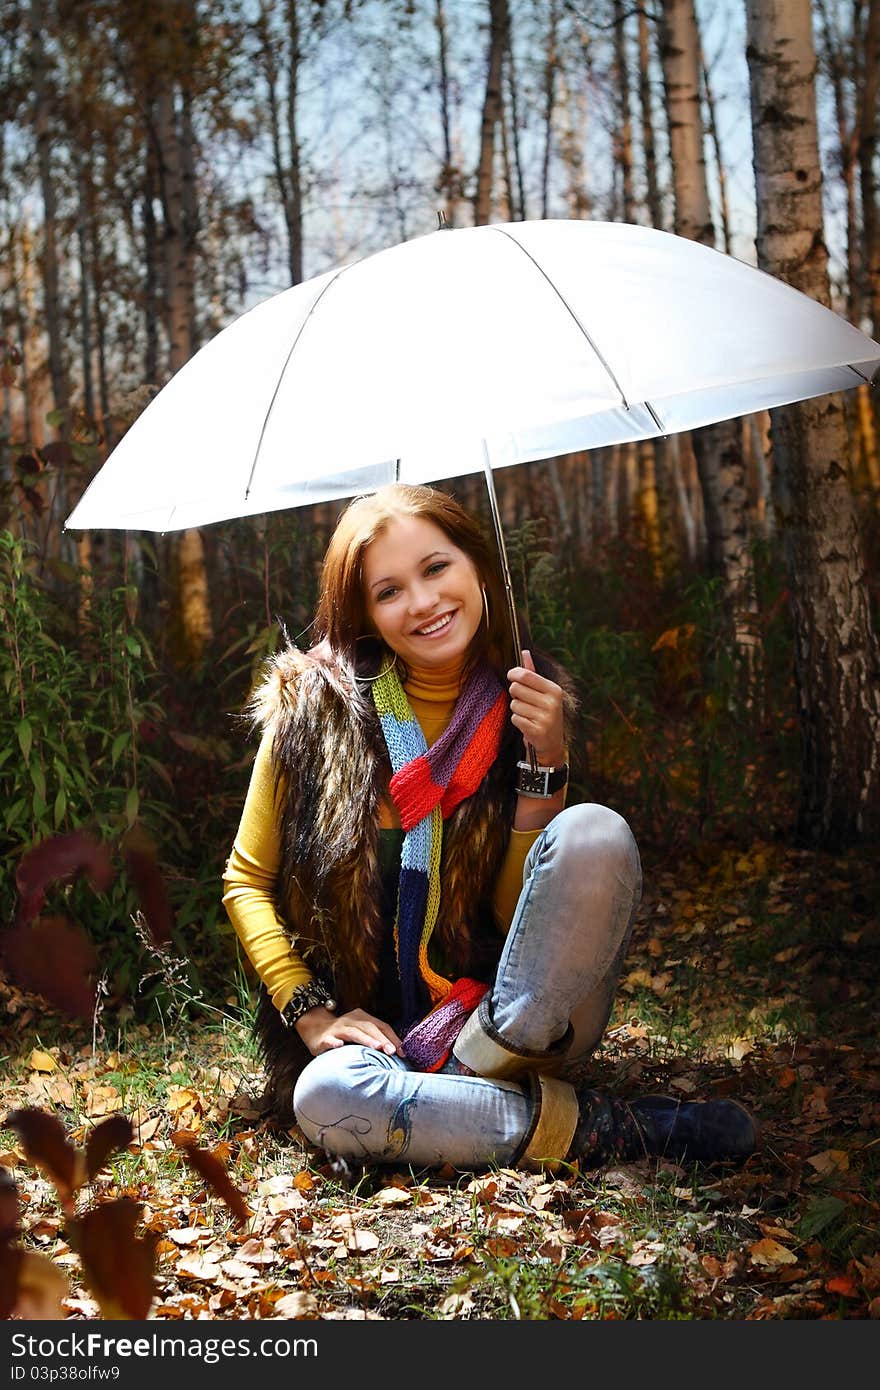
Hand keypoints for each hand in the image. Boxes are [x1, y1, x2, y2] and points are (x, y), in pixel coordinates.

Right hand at [295, 1005, 403, 1057]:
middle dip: (382, 1039)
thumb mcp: (360, 1032)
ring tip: (376, 1047)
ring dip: (366, 1039)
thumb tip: (397, 1052)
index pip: (381, 1026)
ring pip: (353, 1032)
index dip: (392, 1038)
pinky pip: (330, 1040)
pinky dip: (335, 1042)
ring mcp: (338, 1028)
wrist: (314, 1028)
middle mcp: (351, 1020)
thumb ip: (375, 1039)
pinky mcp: (325, 1038)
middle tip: (392, 1051)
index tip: (402, 1052)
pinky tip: (340, 1045)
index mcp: (362, 1018)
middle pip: (370, 1028)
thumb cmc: (343, 1033)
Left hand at [507, 649, 565, 764]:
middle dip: (515, 694)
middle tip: (524, 701)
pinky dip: (518, 721)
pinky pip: (515, 719)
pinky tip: (528, 724)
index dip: (514, 674)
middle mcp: (552, 703)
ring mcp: (546, 717)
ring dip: (517, 710)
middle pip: (516, 689)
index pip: (526, 675)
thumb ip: (532, 672)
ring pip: (514, 705)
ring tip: (528, 715)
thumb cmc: (544, 712)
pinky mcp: (537, 731)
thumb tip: (524, 652)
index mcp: (554, 690)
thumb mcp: (542, 692)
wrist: (552, 742)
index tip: (511, 676)